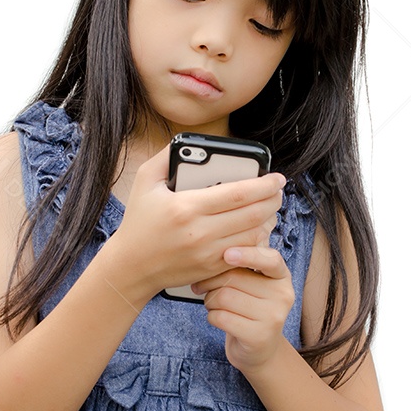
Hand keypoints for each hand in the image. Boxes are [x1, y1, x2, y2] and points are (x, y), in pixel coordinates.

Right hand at [111, 146, 285, 300]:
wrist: (132, 266)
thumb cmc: (139, 222)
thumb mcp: (145, 182)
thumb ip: (165, 157)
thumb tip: (188, 142)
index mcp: (186, 207)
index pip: (238, 193)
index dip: (264, 184)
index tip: (277, 177)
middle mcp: (200, 232)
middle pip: (252, 214)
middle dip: (273, 200)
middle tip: (278, 191)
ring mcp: (208, 253)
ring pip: (254, 235)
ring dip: (268, 220)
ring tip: (270, 208)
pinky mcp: (212, 268)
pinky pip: (245, 252)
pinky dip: (257, 239)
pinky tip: (257, 227)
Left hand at [191, 244, 294, 373]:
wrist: (260, 349)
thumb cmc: (251, 311)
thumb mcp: (254, 285)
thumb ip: (241, 268)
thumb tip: (212, 256)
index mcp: (282, 276)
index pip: (270, 259)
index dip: (248, 254)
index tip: (227, 254)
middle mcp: (282, 295)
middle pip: (234, 278)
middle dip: (211, 282)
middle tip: (203, 288)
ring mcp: (273, 317)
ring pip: (224, 297)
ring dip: (209, 301)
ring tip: (213, 305)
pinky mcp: (259, 336)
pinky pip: (221, 317)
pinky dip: (211, 317)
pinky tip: (218, 319)